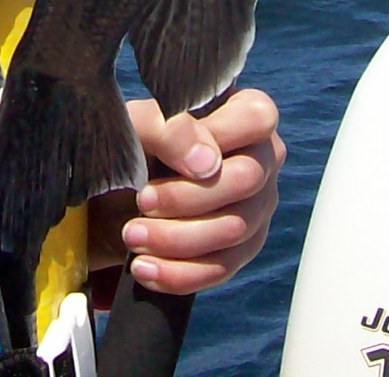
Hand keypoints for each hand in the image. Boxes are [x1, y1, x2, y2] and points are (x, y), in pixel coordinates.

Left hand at [89, 89, 284, 294]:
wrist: (126, 187)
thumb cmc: (141, 143)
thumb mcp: (142, 125)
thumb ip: (170, 129)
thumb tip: (206, 163)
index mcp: (245, 115)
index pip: (256, 118)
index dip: (219, 136)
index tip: (173, 159)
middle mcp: (262, 160)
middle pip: (246, 180)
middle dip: (186, 197)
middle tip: (141, 201)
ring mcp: (258, 207)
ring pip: (235, 229)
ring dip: (176, 238)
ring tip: (133, 236)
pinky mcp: (243, 249)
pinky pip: (222, 268)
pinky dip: (179, 273)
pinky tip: (145, 268)